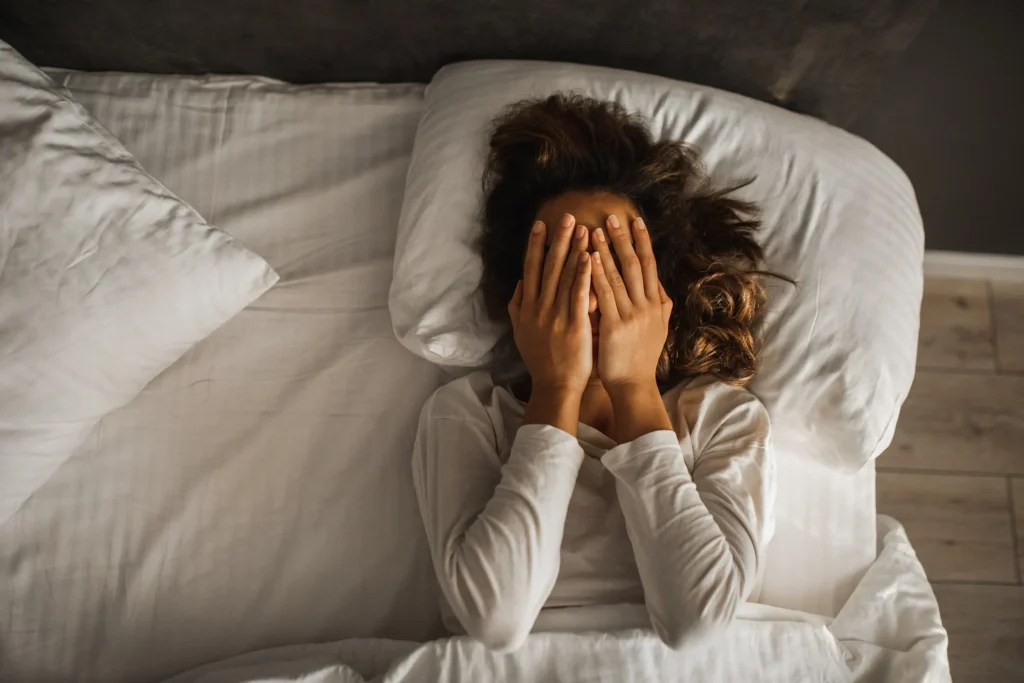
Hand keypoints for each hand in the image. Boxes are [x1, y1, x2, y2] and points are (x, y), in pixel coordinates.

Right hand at [508, 214, 593, 395]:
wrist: (554, 386)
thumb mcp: (521, 333)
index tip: (541, 224)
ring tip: (583, 228)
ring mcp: (556, 316)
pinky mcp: (574, 325)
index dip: (535, 245)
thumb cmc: (541, 361)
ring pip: (564, 276)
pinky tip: (590, 257)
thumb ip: (517, 307)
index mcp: (527, 307)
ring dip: (574, 250)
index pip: (531, 269)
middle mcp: (539, 307)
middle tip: (567, 216)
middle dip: (558, 240)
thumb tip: (519, 285)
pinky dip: (583, 275)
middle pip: (548, 266)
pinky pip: (579, 295)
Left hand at [590, 215, 672, 392]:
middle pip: (636, 264)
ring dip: (607, 251)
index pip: (650, 265)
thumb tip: (659, 285)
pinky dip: (597, 275)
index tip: (635, 221)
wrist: (634, 385)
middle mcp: (648, 306)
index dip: (643, 242)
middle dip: (624, 239)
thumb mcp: (658, 328)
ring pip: (619, 275)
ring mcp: (633, 315)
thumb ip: (659, 305)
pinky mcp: (616, 326)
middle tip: (612, 216)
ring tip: (594, 230)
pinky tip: (589, 258)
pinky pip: (605, 295)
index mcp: (656, 304)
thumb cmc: (641, 358)